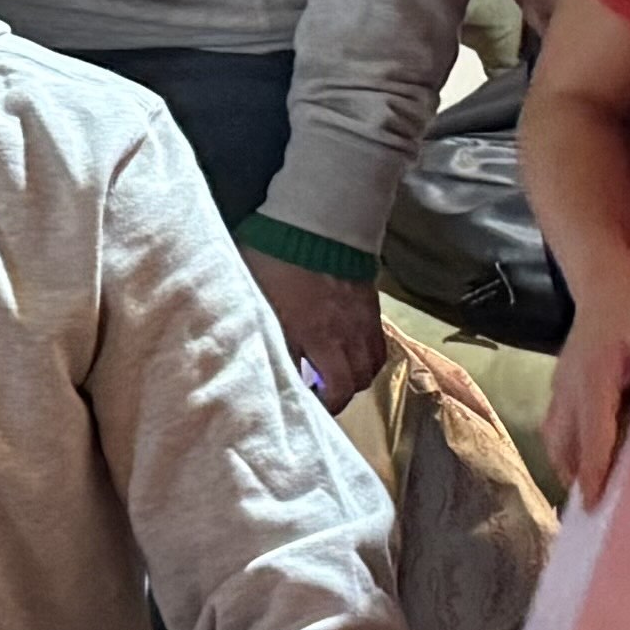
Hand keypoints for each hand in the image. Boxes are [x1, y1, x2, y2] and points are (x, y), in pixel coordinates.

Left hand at [250, 249, 385, 412]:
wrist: (314, 221)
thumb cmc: (274, 256)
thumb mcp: (254, 295)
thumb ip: (258, 330)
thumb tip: (251, 355)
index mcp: (310, 334)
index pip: (323, 388)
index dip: (312, 404)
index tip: (297, 407)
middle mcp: (341, 335)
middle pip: (351, 385)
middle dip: (335, 399)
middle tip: (315, 398)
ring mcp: (360, 322)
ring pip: (369, 369)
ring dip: (353, 380)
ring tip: (334, 379)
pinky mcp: (371, 309)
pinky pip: (378, 348)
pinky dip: (367, 359)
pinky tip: (349, 355)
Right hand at [544, 282, 629, 497]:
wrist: (600, 273)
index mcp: (592, 384)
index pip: (592, 438)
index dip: (592, 473)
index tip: (591, 506)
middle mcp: (570, 388)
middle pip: (562, 440)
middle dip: (569, 471)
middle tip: (582, 502)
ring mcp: (563, 380)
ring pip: (554, 429)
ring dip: (563, 455)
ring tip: (577, 478)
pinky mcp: (565, 373)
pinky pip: (558, 415)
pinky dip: (564, 437)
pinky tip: (579, 440)